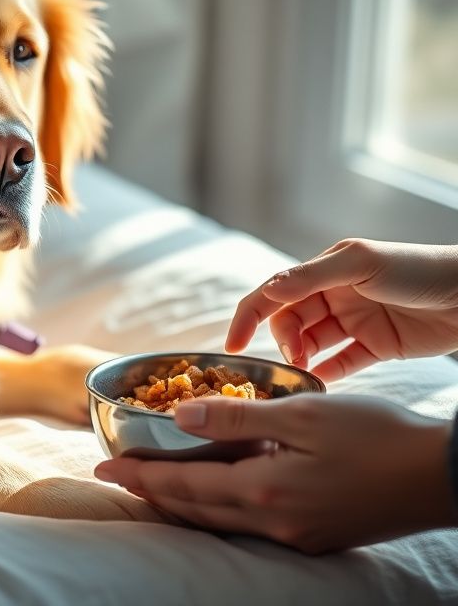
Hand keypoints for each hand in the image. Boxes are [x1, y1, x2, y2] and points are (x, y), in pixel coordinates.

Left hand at [95, 395, 455, 552]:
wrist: (442, 476)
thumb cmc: (377, 436)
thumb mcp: (304, 415)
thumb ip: (237, 419)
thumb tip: (179, 417)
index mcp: (266, 492)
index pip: (184, 486)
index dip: (141, 476)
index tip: (104, 466)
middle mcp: (275, 522)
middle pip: (194, 511)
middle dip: (151, 493)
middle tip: (116, 477)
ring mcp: (296, 535)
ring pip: (218, 521)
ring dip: (180, 504)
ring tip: (151, 486)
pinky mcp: (314, 536)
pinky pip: (246, 525)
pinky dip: (216, 508)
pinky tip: (211, 493)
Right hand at [226, 238, 457, 380]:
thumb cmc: (417, 269)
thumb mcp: (361, 264)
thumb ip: (311, 277)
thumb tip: (268, 292)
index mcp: (325, 271)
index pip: (273, 294)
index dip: (248, 317)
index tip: (232, 346)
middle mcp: (334, 295)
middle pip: (289, 323)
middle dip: (283, 342)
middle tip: (292, 359)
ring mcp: (354, 322)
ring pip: (311, 345)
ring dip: (300, 359)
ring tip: (300, 374)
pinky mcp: (375, 347)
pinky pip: (341, 364)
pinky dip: (324, 375)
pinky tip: (315, 385)